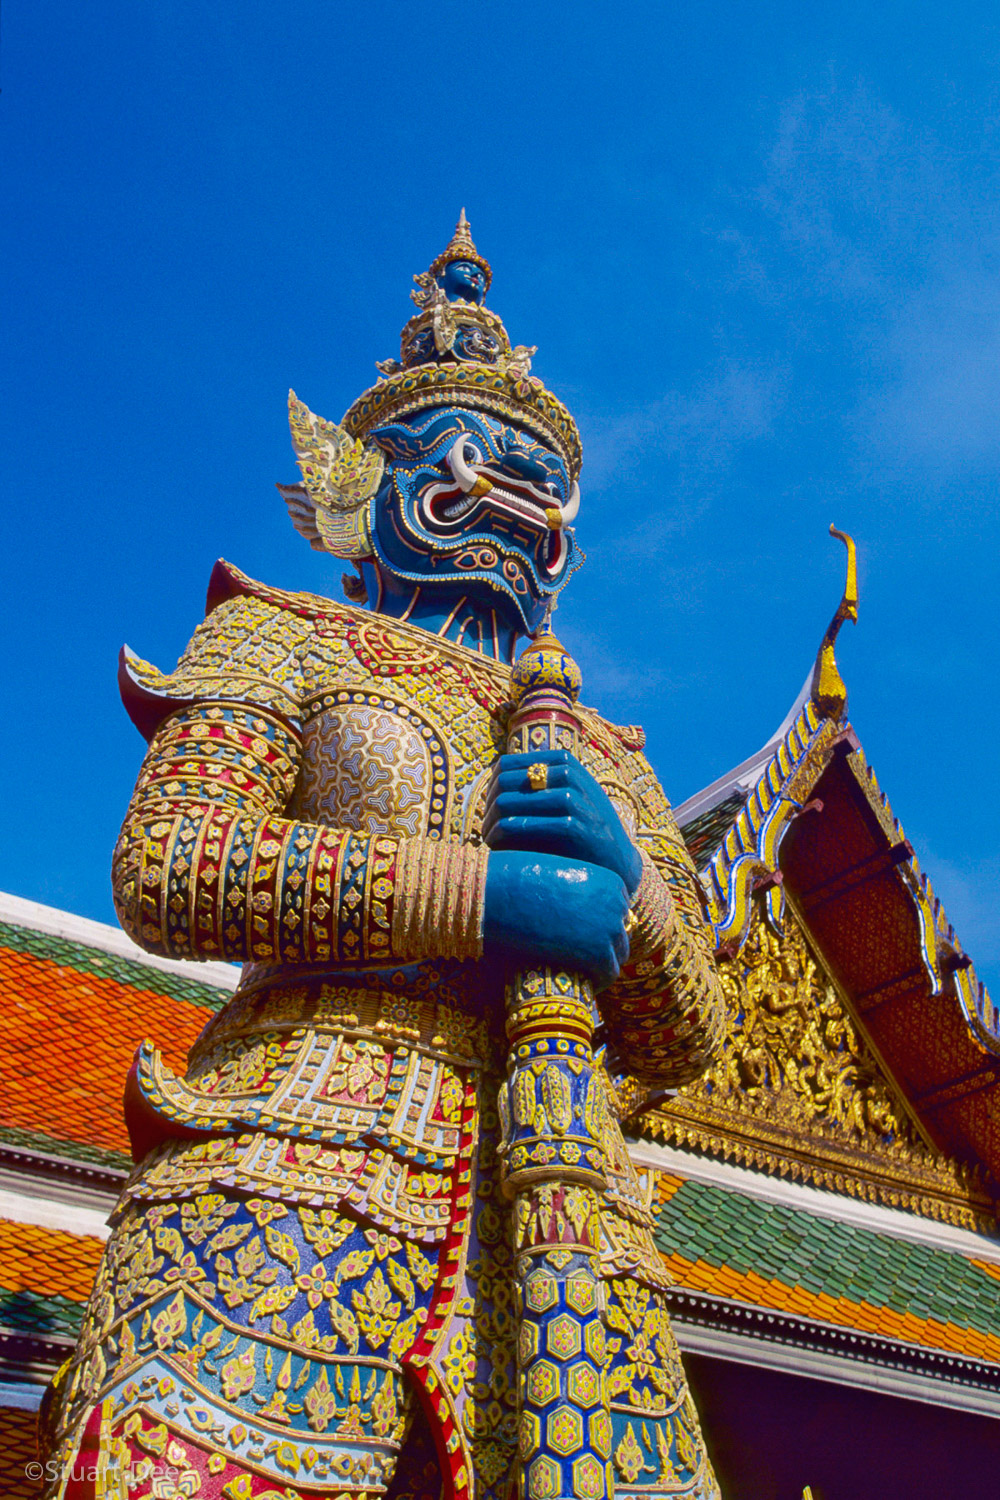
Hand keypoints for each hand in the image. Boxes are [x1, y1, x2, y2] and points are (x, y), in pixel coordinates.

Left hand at [483, 750, 641, 896]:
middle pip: (510, 781)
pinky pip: (532, 824)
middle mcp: (570, 775)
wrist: (617, 859)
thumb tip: (494, 782)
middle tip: (485, 828)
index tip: (488, 809)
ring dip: (496, 821)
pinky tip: (502, 843)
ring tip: (489, 839)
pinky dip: (512, 833)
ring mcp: (577, 800)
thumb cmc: (582, 828)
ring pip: (518, 799)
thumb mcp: (565, 797)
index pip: (508, 764)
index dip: (492, 787)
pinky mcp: (579, 827)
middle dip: (491, 805)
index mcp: (564, 763)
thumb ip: (539, 785)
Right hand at [483, 850, 629, 989]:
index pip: (617, 913)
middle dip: (603, 948)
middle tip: (580, 961)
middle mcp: (616, 902)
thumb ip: (579, 893)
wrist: (500, 892)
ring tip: (577, 973)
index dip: (601, 929)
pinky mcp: (597, 952)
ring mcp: (609, 928)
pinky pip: (607, 974)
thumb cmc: (519, 880)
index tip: (583, 941)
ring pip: (616, 956)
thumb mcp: (560, 876)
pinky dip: (597, 981)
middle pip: (619, 935)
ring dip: (599, 966)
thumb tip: (579, 916)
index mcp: (610, 881)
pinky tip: (581, 983)